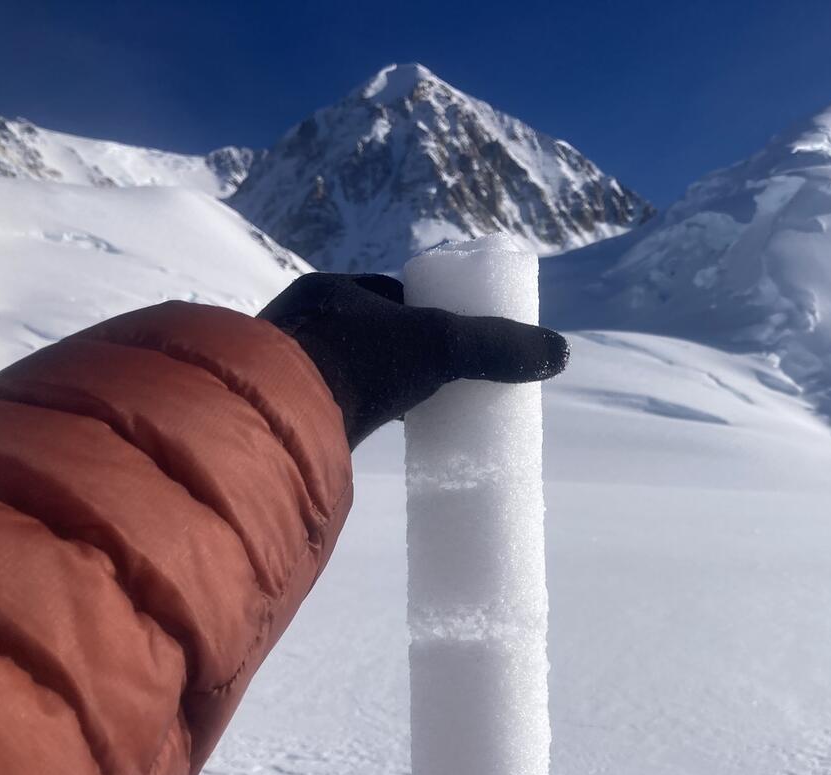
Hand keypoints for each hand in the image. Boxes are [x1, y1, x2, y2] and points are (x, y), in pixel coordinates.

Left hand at [258, 272, 568, 448]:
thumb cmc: (354, 364)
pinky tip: (372, 430)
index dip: (430, 315)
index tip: (456, 344)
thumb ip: (497, 348)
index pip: (393, 296)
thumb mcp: (440, 346)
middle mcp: (301, 320)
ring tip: (414, 409)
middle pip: (370, 332)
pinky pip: (327, 403)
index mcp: (332, 288)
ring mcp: (283, 367)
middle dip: (403, 353)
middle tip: (440, 382)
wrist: (270, 419)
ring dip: (378, 385)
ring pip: (346, 370)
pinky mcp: (277, 409)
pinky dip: (354, 412)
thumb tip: (560, 353)